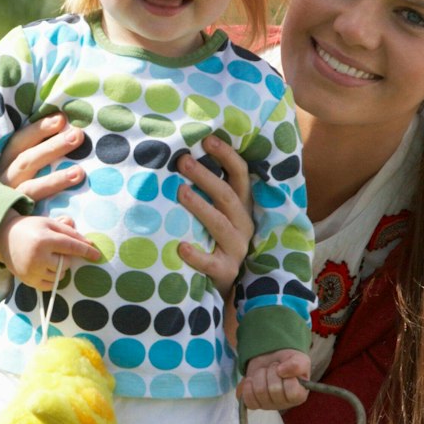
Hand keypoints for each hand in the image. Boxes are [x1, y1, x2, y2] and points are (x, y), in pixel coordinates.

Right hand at [0, 113, 88, 287]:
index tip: (61, 119)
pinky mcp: (14, 223)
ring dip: (55, 180)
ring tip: (80, 173)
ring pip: (30, 188)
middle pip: (27, 161)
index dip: (38, 130)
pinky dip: (49, 217)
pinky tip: (69, 218)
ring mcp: (6, 203)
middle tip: (77, 135)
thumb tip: (62, 128)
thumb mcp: (15, 172)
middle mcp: (2, 181)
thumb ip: (34, 156)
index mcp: (2, 165)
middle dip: (52, 147)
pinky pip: (32, 218)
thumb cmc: (10, 194)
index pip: (19, 142)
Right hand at [0, 212, 99, 290]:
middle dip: (66, 258)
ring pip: (59, 275)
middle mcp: (38, 257)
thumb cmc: (30, 228)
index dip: (86, 251)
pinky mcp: (28, 281)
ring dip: (59, 268)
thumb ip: (68, 230)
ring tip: (48, 258)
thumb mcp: (48, 223)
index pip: (71, 246)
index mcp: (44, 239)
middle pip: (66, 263)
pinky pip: (50, 285)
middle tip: (56, 250)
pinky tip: (45, 268)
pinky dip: (52, 279)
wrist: (3, 238)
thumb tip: (86, 242)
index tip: (97, 255)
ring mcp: (32, 271)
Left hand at [176, 137, 253, 294]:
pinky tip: (180, 247)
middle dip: (206, 177)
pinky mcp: (225, 272)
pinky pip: (211, 263)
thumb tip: (181, 157)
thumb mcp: (219, 213)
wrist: (227, 284)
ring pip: (220, 225)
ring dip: (201, 207)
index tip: (207, 139)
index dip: (226, 156)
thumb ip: (208, 191)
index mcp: (242, 207)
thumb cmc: (216, 240)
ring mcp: (236, 249)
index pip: (239, 176)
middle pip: (227, 196)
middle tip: (183, 160)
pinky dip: (196, 256)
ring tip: (180, 192)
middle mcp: (243, 225)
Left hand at [238, 349, 310, 410]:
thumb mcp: (299, 359)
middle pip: (274, 390)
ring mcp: (268, 405)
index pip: (293, 392)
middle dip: (271, 372)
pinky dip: (247, 386)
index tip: (284, 369)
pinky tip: (251, 380)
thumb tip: (282, 371)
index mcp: (299, 396)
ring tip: (264, 372)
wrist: (269, 358)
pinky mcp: (254, 404)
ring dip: (260, 375)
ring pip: (260, 391)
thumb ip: (297, 365)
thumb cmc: (287, 361)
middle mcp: (284, 404)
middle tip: (273, 368)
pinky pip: (248, 399)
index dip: (286, 376)